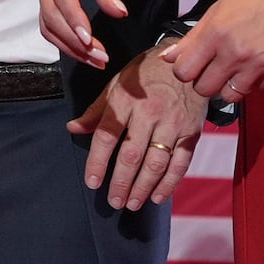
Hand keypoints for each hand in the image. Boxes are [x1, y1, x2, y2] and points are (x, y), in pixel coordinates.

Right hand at [38, 0, 126, 67]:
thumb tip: (118, 12)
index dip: (72, 17)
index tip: (88, 38)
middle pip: (51, 13)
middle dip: (73, 39)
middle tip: (100, 56)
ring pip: (48, 25)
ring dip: (70, 47)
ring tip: (96, 60)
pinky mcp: (46, 3)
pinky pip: (50, 28)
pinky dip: (65, 44)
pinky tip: (85, 54)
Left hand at [68, 47, 208, 210]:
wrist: (186, 60)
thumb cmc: (146, 73)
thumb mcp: (117, 84)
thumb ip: (96, 110)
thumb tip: (72, 128)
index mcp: (126, 100)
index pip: (107, 135)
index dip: (97, 162)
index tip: (92, 182)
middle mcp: (149, 112)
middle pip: (131, 154)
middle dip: (121, 182)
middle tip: (113, 201)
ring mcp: (172, 123)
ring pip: (156, 163)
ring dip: (143, 187)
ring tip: (131, 203)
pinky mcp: (191, 131)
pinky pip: (180, 162)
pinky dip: (169, 183)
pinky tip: (157, 196)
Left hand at [160, 0, 263, 100]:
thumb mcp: (218, 10)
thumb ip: (191, 38)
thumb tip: (167, 58)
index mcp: (216, 33)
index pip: (184, 72)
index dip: (185, 70)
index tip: (193, 65)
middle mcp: (236, 52)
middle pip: (204, 90)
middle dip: (205, 81)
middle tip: (214, 67)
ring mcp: (260, 64)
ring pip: (230, 97)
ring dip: (229, 85)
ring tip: (236, 67)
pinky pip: (257, 91)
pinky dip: (254, 82)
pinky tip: (258, 63)